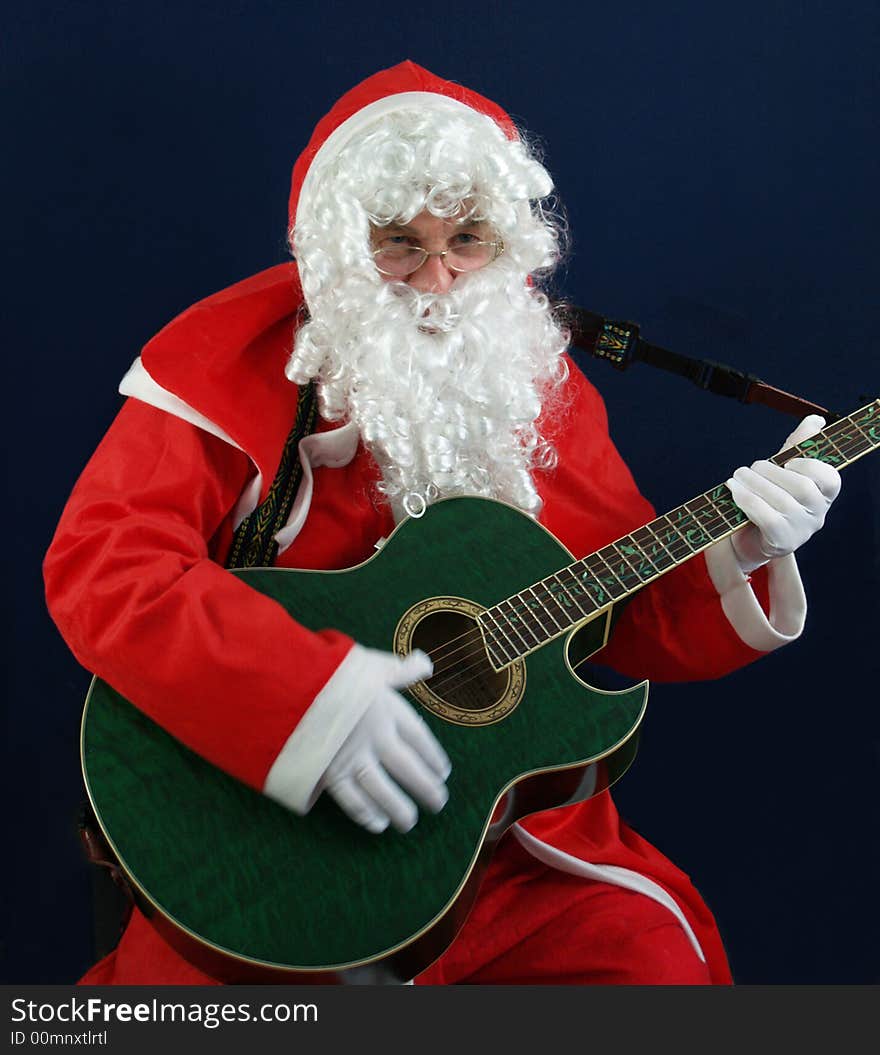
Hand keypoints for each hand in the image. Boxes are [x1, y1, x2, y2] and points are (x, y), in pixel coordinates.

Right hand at [319, 647, 450, 833]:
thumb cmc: (328, 670)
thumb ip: (398, 670)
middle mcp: (375, 736)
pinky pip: (351, 800)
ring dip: (399, 809)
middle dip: (426, 788)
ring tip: (409, 822)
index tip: (443, 773)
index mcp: (388, 709)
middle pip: (408, 769)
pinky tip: (378, 823)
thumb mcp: (368, 663)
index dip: (434, 758)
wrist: (285, 685)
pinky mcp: (327, 773)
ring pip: (383, 791)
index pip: (420, 739)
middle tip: (438, 803)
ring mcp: (351, 757)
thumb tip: (426, 664)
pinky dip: (365, 814)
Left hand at [727, 415, 841, 574]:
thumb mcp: (783, 471)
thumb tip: (816, 420)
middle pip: (803, 488)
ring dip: (754, 484)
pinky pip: (767, 519)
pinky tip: (734, 491)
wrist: (746, 536)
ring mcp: (802, 531)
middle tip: (750, 467)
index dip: (811, 466)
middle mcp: (818, 514)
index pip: (831, 479)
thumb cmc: (769, 499)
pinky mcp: (782, 543)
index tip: (788, 461)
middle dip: (772, 473)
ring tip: (737, 476)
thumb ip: (798, 445)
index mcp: (824, 495)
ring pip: (783, 503)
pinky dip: (748, 501)